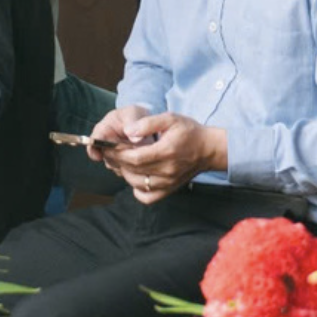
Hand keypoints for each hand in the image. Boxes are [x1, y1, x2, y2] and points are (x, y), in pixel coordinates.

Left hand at [104, 111, 225, 204]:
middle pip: (133, 170)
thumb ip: (147, 123)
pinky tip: (135, 176)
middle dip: (117, 161)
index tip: (107, 146)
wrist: (208, 149)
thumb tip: (128, 130)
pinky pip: (147, 197)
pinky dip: (136, 189)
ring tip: (120, 161)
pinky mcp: (169, 190)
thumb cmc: (189, 132)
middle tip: (108, 152)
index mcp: (167, 151)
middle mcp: (167, 171)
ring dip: (124, 173)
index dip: (118, 153)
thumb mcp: (170, 119)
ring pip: (137, 184)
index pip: (135, 158)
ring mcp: (168, 183)